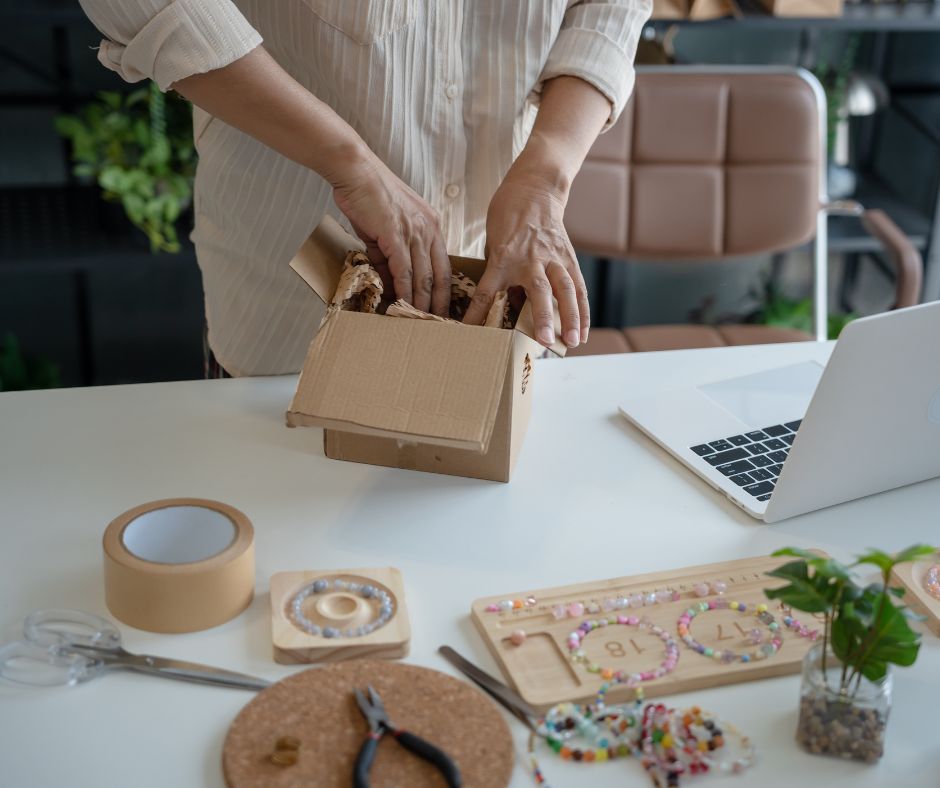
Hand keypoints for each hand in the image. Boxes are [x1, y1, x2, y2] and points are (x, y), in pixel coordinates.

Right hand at [331, 150, 450, 315]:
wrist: (355, 171)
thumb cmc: (368, 195)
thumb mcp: (387, 227)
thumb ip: (390, 254)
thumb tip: (390, 280)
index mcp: (432, 226)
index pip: (444, 266)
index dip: (444, 291)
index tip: (442, 310)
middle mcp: (429, 230)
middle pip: (440, 276)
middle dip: (439, 304)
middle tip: (438, 326)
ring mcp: (415, 233)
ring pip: (423, 278)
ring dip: (421, 303)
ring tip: (419, 323)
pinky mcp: (396, 236)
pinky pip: (404, 271)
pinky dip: (404, 291)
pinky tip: (403, 305)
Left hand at [464, 174, 587, 347]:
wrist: (534, 190)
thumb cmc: (507, 218)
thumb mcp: (493, 244)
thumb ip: (498, 274)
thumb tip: (500, 307)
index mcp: (502, 257)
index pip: (486, 290)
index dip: (476, 313)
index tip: (468, 331)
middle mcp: (529, 259)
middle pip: (538, 290)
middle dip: (542, 317)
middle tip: (544, 340)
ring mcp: (553, 258)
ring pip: (564, 289)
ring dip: (570, 317)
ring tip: (572, 341)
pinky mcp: (568, 258)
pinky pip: (578, 287)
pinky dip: (582, 310)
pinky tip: (583, 331)